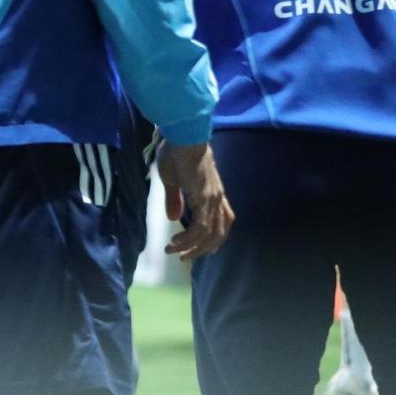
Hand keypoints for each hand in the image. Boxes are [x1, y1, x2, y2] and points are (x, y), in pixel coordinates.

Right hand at [157, 140, 234, 261]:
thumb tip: (172, 218)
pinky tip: (176, 241)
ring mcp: (213, 199)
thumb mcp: (172, 179)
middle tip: (185, 258)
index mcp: (213, 193)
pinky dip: (189, 238)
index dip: (215, 237)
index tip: (198, 248)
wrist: (182, 136)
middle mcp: (217, 199)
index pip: (223, 221)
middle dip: (202, 248)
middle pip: (219, 232)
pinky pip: (200, 227)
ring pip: (210, 234)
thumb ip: (174, 199)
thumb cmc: (176, 152)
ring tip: (175, 252)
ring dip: (193, 247)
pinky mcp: (204, 198)